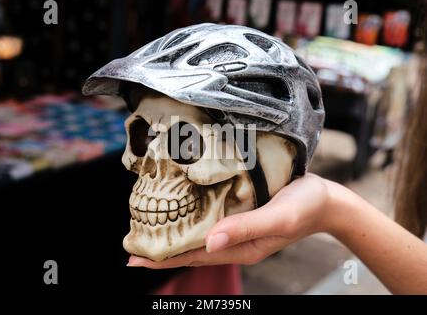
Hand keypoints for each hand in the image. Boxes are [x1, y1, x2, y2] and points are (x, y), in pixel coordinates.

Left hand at [128, 173, 343, 268]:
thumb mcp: (278, 219)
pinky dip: (190, 217)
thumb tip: (208, 241)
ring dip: (173, 233)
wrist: (325, 199)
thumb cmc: (304, 208)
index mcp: (240, 248)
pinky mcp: (240, 213)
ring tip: (147, 228)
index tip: (133, 256)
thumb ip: (246, 228)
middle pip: (190, 248)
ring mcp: (237, 227)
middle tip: (131, 243)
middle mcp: (234, 240)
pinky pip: (209, 218)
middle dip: (161, 248)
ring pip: (197, 234)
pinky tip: (180, 208)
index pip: (193, 256)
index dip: (163, 257)